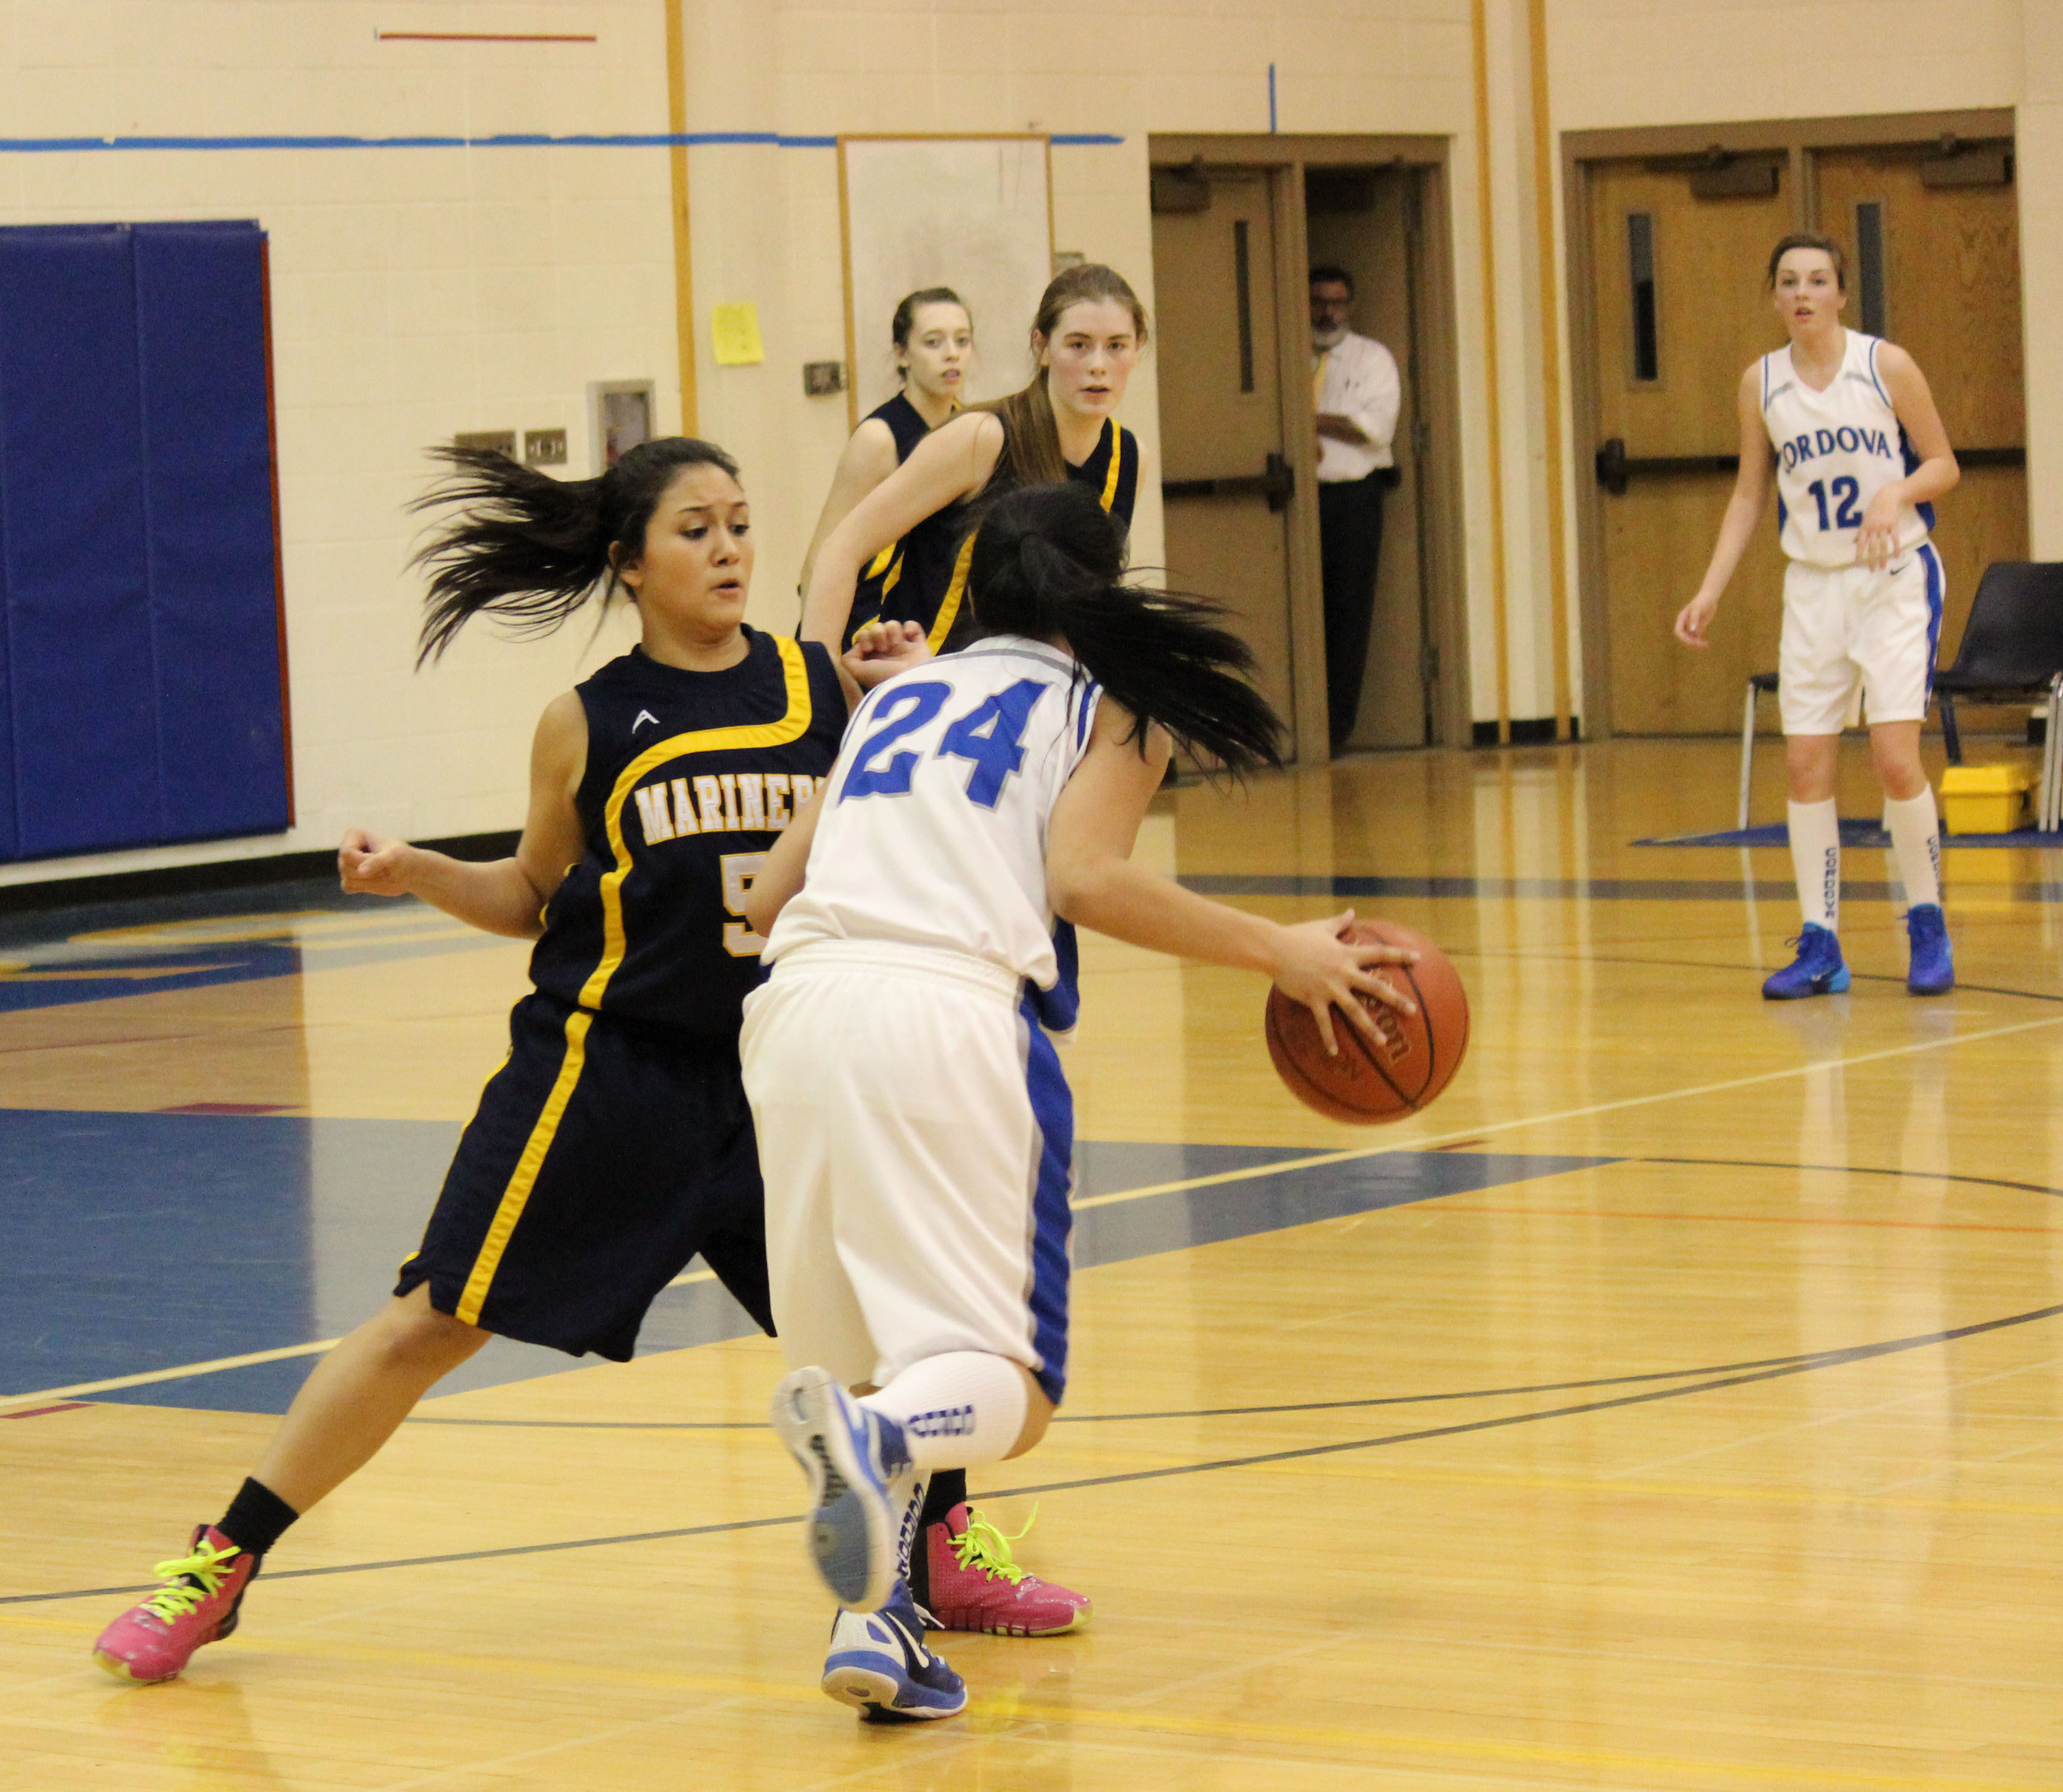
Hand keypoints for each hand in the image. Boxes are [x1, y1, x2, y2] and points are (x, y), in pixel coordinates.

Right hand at [339, 827, 415, 896]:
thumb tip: (361, 872)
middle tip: (387, 868)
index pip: (347, 853)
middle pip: (345, 867)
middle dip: (369, 872)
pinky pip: (348, 887)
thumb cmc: (402, 858)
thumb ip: (377, 862)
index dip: (363, 861)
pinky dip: (365, 887)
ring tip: (383, 873)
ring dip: (369, 881)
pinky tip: (376, 880)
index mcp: (354, 834)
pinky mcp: (349, 877)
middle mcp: (346, 848)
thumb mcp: (393, 857)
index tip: (382, 860)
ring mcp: (346, 863)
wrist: (409, 871)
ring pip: (347, 879)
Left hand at [843, 618, 930, 689]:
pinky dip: (911, 627)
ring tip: (896, 645)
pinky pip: (913, 626)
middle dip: (877, 633)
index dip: (863, 637)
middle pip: (876, 627)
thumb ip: (848, 659)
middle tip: (883, 648)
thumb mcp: (857, 672)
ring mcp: (903, 650)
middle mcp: (887, 654)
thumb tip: (858, 646)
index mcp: (872, 659)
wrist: (912, 683)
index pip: (863, 636)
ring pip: (893, 625)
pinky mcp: (919, 646)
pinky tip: (909, 636)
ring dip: (893, 631)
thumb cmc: (883, 677)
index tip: (868, 648)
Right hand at [1269, 909, 1418, 1056]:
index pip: (1379, 953)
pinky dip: (1329, 1038)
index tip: (1418, 959)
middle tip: (1413, 1011)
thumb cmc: (1297, 935)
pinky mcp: (1314, 999)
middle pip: (1375, 987)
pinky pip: (1324, 1022)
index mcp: (1347, 953)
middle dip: (1396, 999)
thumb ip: (1340, 922)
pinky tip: (1335, 1053)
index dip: (1400, 955)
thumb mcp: (1321, 927)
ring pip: (1354, 1010)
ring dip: (1369, 1027)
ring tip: (1382, 1042)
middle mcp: (1343, 971)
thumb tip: (1352, 911)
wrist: (1273, 948)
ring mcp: (1329, 987)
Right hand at [1674, 591, 1718, 648]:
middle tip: (1700, 644)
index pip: (1678, 631)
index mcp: (1681, 619)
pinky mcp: (1698, 628)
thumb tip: (1692, 630)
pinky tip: (1706, 644)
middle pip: (1684, 637)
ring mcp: (1691, 626)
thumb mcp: (1698, 609)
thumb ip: (1694, 619)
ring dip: (1695, 644)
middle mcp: (1685, 624)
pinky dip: (1700, 642)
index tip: (1692, 641)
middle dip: (1691, 642)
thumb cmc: (1703, 601)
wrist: (1710, 597)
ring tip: (1704, 645)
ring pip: (1690, 639)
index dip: (1683, 637)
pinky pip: (1696, 638)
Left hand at [1855, 489, 1901, 569]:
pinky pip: (1895, 539)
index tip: (1857, 564)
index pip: (1860, 544)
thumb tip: (1854, 542)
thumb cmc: (1874, 510)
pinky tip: (1896, 556)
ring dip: (1883, 557)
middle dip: (1871, 560)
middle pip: (1872, 547)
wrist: (1887, 497)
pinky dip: (1896, 548)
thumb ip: (1860, 532)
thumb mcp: (1864, 520)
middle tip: (1872, 570)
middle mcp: (1873, 529)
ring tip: (1883, 567)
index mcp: (1864, 528)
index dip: (1859, 554)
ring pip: (1883, 545)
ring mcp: (1884, 527)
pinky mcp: (1893, 525)